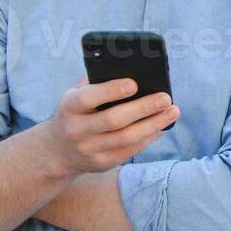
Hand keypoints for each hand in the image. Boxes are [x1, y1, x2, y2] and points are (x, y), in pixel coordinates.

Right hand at [39, 76, 178, 176]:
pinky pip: (130, 150)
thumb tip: (131, 67)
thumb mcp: (75, 94)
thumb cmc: (76, 112)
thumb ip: (96, 81)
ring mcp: (89, 149)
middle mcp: (76, 129)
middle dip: (143, 108)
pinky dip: (149, 138)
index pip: (89, 97)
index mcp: (69, 106)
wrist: (58, 150)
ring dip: (153, 125)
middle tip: (165, 98)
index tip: (134, 83)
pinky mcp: (102, 163)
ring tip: (172, 112)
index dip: (111, 90)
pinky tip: (162, 127)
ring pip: (126, 138)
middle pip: (114, 120)